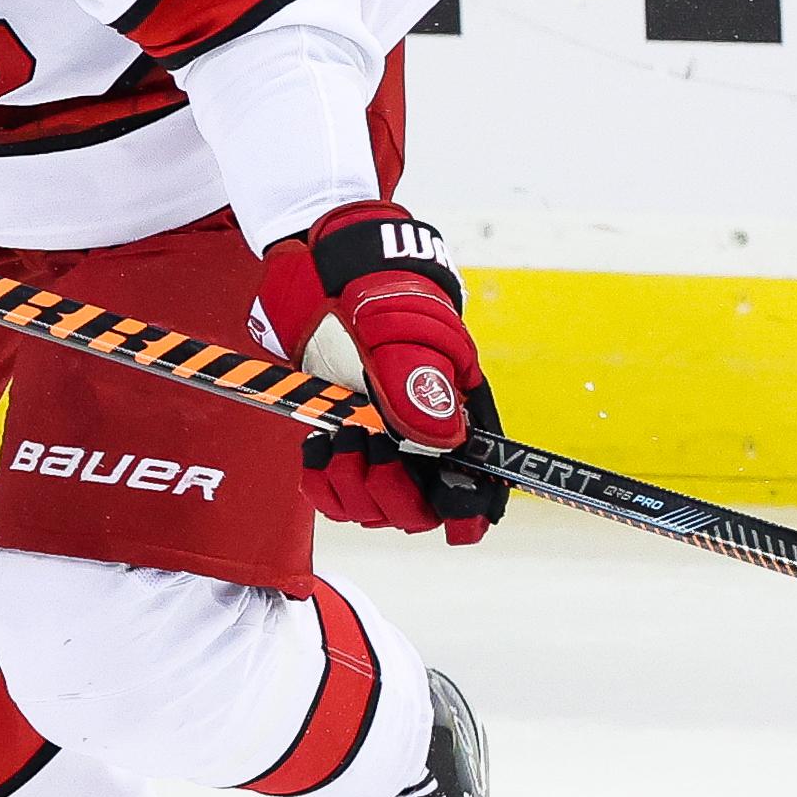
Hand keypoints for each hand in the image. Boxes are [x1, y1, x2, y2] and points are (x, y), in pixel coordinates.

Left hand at [257, 203, 510, 542]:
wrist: (326, 276)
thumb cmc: (376, 295)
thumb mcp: (396, 328)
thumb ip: (415, 380)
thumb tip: (444, 440)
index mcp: (460, 413)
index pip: (480, 483)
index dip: (469, 509)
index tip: (451, 519)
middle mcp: (426, 440)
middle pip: (422, 510)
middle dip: (393, 492)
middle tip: (367, 445)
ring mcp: (383, 446)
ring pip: (377, 509)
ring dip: (352, 486)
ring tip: (338, 436)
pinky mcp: (343, 447)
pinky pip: (337, 497)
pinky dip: (323, 483)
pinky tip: (316, 448)